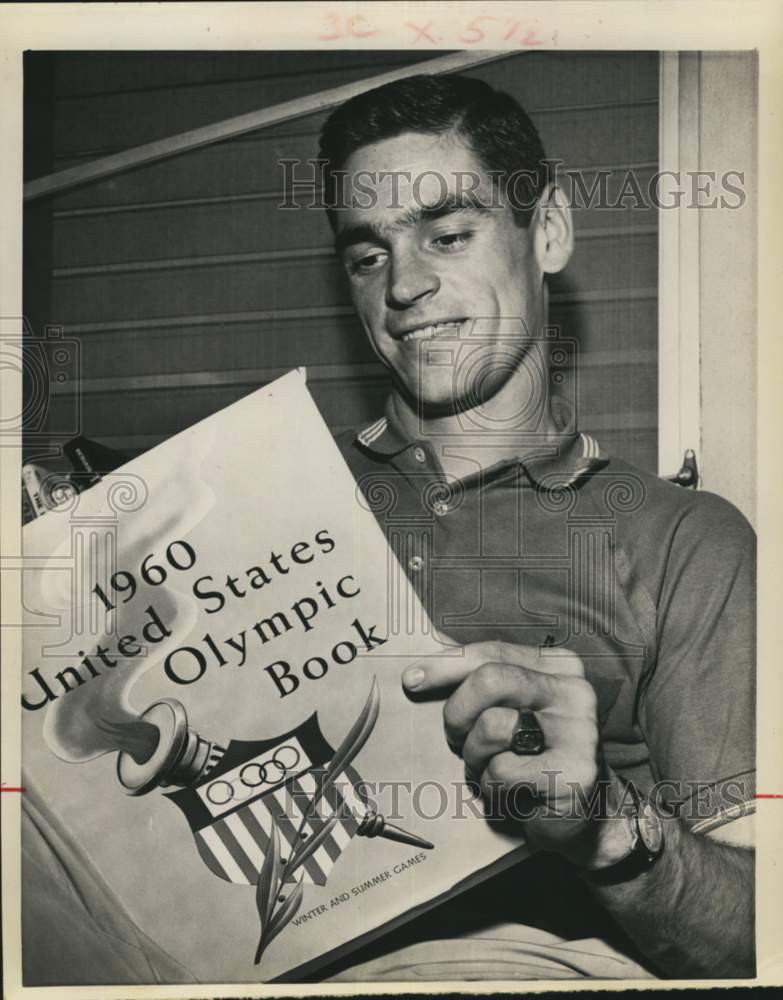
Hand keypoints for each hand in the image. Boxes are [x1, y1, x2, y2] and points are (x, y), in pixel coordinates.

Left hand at [402, 639, 608, 862]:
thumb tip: (429, 640)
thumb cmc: (532, 755)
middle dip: (458, 712)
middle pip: (490, 680)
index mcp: (560, 667)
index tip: (411, 679)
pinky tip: (510, 794)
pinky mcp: (574, 772)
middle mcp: (575, 692)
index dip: (446, 664)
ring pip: (492, 727)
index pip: (493, 653)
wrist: (583, 817)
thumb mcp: (510, 708)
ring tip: (489, 771)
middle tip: (455, 738)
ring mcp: (580, 732)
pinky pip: (501, 771)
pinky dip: (491, 787)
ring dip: (475, 757)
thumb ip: (478, 673)